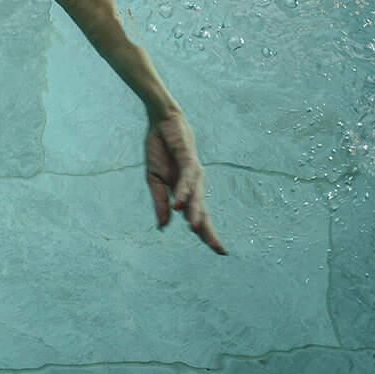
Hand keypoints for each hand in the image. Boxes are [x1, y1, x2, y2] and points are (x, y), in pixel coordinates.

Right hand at [144, 110, 226, 253]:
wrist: (159, 121)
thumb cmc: (160, 149)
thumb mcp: (154, 180)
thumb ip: (160, 202)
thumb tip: (164, 227)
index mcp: (186, 190)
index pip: (199, 216)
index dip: (207, 233)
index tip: (219, 252)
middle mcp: (194, 184)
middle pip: (203, 211)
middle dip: (209, 230)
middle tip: (219, 250)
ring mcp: (193, 171)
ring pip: (197, 197)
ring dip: (195, 213)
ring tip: (194, 230)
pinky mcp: (188, 158)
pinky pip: (187, 178)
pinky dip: (183, 191)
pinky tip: (179, 203)